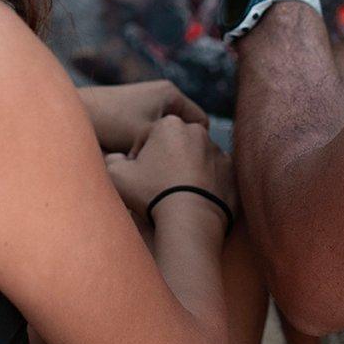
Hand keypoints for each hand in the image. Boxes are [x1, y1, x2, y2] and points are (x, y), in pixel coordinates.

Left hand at [79, 81, 208, 153]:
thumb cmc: (111, 123)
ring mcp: (147, 103)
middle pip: (182, 129)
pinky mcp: (133, 113)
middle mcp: (163, 94)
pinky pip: (150, 133)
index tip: (181, 164)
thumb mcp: (145, 136)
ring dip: (157, 148)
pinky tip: (133, 158)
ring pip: (165, 134)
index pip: (201, 124)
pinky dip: (144, 146)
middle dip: (174, 147)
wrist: (73, 113)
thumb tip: (185, 166)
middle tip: (163, 165)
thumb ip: (171, 146)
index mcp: (172, 94)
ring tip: (145, 162)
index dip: (195, 145)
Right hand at [104, 115, 236, 222]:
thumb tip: (115, 159)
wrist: (189, 219)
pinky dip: (204, 184)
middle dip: (164, 161)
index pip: (147, 138)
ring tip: (175, 195)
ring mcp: (218, 151)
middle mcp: (197, 131)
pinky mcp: (231, 172)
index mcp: (169, 124)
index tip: (135, 177)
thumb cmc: (152, 193)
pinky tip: (193, 200)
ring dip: (185, 171)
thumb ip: (111, 161)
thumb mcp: (117, 175)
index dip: (137, 158)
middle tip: (155, 186)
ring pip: (194, 159)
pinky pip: (213, 175)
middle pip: (173, 146)